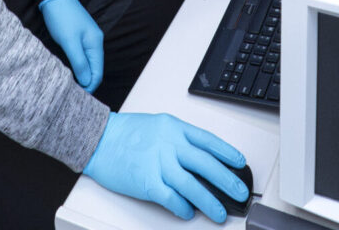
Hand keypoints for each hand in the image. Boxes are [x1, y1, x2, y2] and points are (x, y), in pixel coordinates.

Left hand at [38, 0, 103, 92]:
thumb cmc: (62, 17)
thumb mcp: (69, 42)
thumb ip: (79, 62)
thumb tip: (86, 81)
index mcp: (95, 43)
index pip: (98, 72)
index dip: (90, 86)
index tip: (80, 97)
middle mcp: (95, 42)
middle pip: (95, 68)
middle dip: (87, 82)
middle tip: (74, 93)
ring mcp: (88, 38)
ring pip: (89, 62)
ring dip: (82, 74)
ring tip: (72, 85)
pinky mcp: (80, 36)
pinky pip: (83, 56)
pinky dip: (79, 65)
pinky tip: (71, 70)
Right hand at [82, 112, 246, 222]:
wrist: (98, 139)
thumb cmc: (126, 132)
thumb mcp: (159, 125)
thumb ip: (180, 139)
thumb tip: (202, 159)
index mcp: (175, 128)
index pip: (209, 141)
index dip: (228, 153)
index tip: (241, 163)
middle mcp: (170, 144)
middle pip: (206, 164)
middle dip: (227, 181)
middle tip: (240, 192)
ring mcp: (158, 163)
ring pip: (192, 185)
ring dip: (209, 201)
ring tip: (220, 212)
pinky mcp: (146, 181)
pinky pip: (171, 198)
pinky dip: (182, 207)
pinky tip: (188, 212)